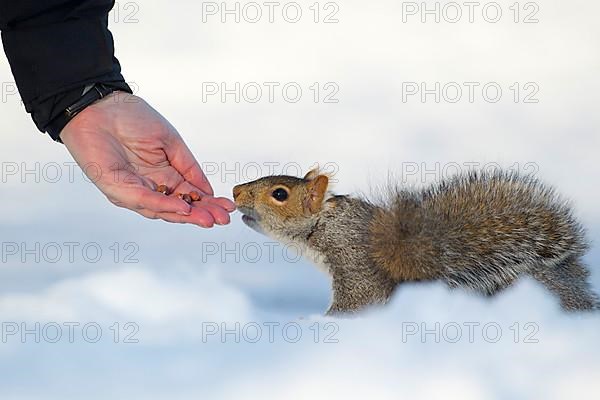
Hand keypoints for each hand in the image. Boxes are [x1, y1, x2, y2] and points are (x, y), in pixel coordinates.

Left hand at [60, 92, 234, 227]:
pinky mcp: (115, 188)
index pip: (189, 195)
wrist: (100, 104)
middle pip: (178, 207)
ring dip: (185, 215)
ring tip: (207, 218)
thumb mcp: (170, 142)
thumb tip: (208, 190)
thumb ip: (189, 167)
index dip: (209, 203)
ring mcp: (132, 190)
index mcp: (164, 175)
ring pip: (162, 209)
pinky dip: (163, 204)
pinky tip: (182, 208)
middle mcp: (150, 187)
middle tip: (222, 220)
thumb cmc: (131, 118)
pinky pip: (142, 199)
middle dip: (201, 214)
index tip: (229, 208)